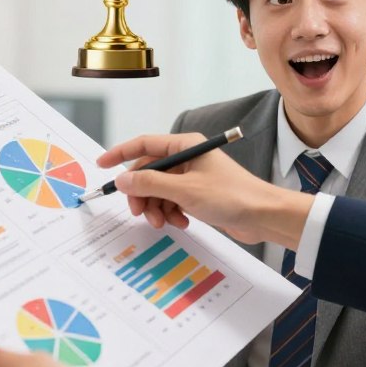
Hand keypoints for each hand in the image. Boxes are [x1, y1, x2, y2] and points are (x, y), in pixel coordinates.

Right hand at [97, 133, 309, 246]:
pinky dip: (171, 212)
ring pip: (158, 190)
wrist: (263, 216)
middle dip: (141, 193)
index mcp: (186, 145)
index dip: (120, 154)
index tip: (102, 165)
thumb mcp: (185, 190)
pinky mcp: (198, 194)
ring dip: (156, 207)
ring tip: (164, 222)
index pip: (144, 144)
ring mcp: (192, 177)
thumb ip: (150, 184)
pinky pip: (172, 201)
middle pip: (149, 171)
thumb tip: (123, 180)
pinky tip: (181, 222)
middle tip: (139, 212)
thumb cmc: (231, 195)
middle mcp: (187, 157)